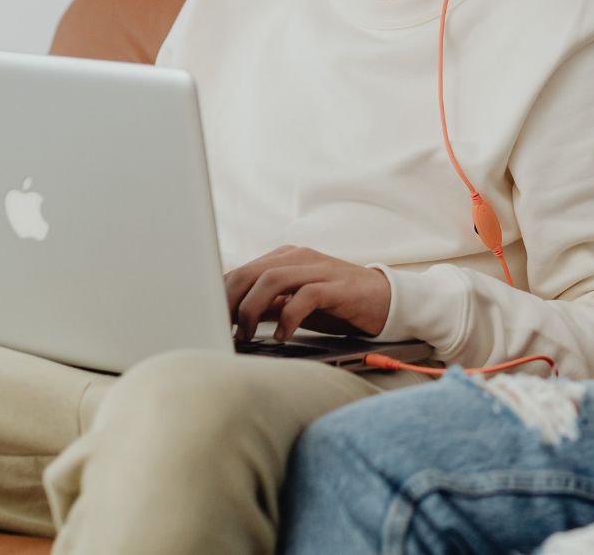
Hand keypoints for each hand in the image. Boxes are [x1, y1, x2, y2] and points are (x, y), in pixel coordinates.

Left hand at [223, 245, 393, 343]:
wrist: (384, 300)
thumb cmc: (336, 303)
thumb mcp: (294, 303)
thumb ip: (266, 306)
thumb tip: (230, 321)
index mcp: (284, 258)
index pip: (240, 271)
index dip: (220, 296)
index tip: (208, 321)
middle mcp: (299, 257)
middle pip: (250, 272)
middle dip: (229, 302)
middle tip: (223, 330)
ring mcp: (319, 269)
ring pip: (272, 280)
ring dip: (252, 309)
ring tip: (247, 334)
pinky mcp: (337, 287)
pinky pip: (306, 296)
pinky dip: (288, 317)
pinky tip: (283, 336)